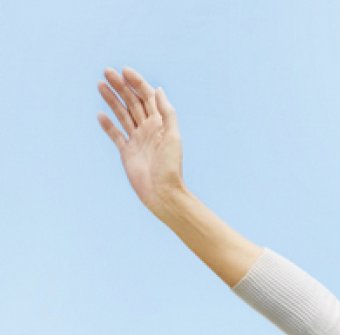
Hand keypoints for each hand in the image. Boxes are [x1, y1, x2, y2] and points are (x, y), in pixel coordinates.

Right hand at [97, 67, 184, 215]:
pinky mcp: (127, 151)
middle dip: (121, 86)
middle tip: (106, 71)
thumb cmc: (170, 166)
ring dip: (112, 99)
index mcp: (161, 124)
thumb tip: (158, 90)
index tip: (124, 71)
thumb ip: (166, 112)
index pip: (147, 97)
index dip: (137, 83)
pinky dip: (108, 124)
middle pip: (133, 102)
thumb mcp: (173, 136)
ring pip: (122, 114)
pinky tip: (100, 114)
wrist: (162, 192)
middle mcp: (149, 129)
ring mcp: (137, 139)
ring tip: (100, 84)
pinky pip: (116, 134)